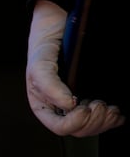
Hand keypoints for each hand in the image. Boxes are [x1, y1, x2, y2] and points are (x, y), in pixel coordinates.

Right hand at [26, 0, 123, 136]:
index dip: (73, 122)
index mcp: (43, 103)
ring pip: (93, 127)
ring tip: (108, 107)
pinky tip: (116, 112)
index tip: (82, 107)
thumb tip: (68, 105)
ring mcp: (76, 104)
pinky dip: (113, 119)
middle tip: (99, 104)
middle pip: (78, 130)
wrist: (60, 26)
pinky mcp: (91, 97)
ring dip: (104, 121)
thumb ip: (48, 85)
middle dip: (92, 121)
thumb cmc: (45, 46)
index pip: (58, 127)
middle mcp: (59, 107)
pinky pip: (104, 119)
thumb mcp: (39, 63)